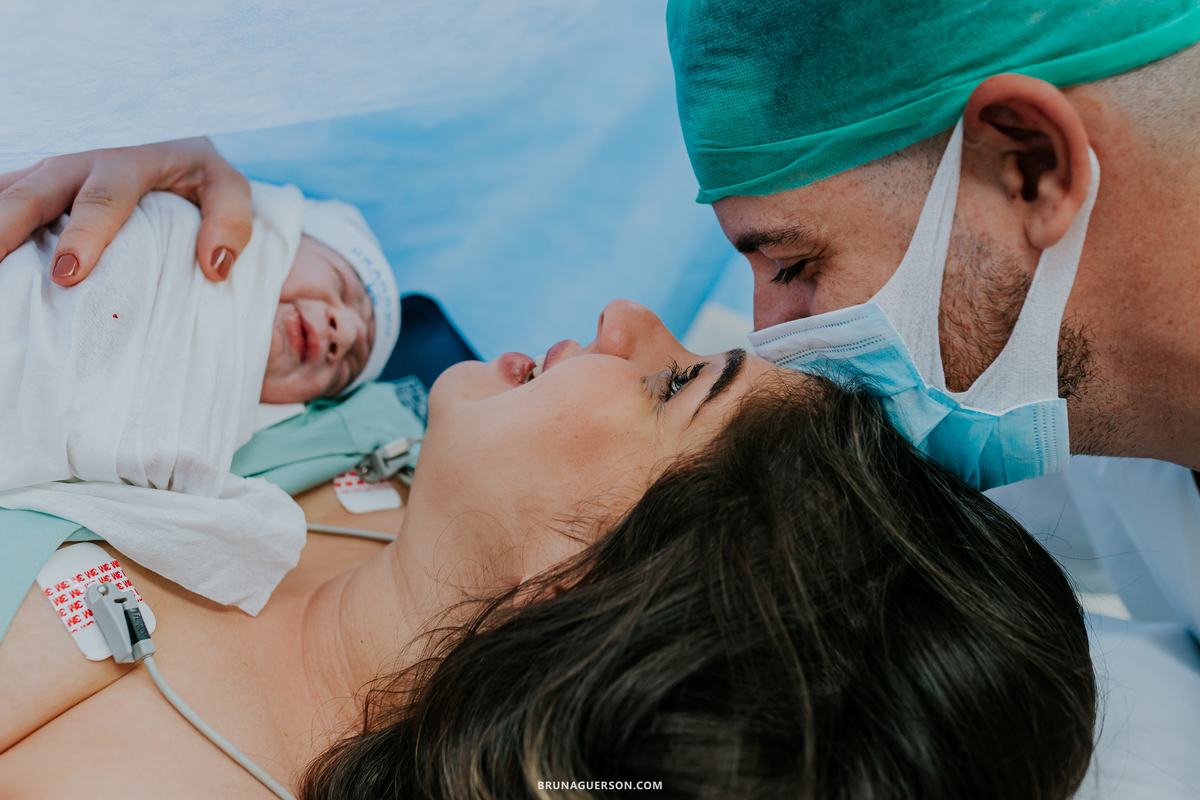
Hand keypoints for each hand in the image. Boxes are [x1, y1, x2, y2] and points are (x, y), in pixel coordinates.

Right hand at [0, 138, 252, 284]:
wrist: (170, 132)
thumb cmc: (197, 171)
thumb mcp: (226, 187)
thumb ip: (231, 221)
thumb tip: (215, 268)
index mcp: (129, 162)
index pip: (103, 199)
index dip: (84, 236)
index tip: (68, 274)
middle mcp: (80, 160)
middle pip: (35, 192)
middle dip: (9, 227)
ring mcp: (52, 168)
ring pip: (8, 190)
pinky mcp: (37, 178)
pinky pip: (3, 191)